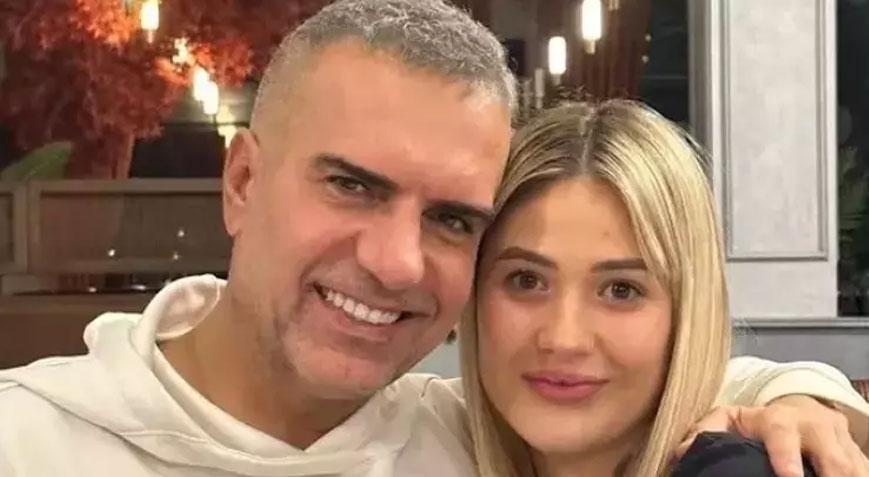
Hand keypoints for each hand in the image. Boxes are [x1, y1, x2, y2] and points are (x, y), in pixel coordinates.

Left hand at [675, 395, 868, 476]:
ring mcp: (842, 443)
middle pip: (832, 456)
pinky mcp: (859, 455)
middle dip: (833, 474)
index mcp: (780, 419)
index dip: (786, 456)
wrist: (800, 412)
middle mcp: (816, 428)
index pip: (782, 434)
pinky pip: (865, 470)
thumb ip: (706, 432)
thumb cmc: (759, 423)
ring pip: (855, 466)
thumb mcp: (730, 420)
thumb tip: (680, 452)